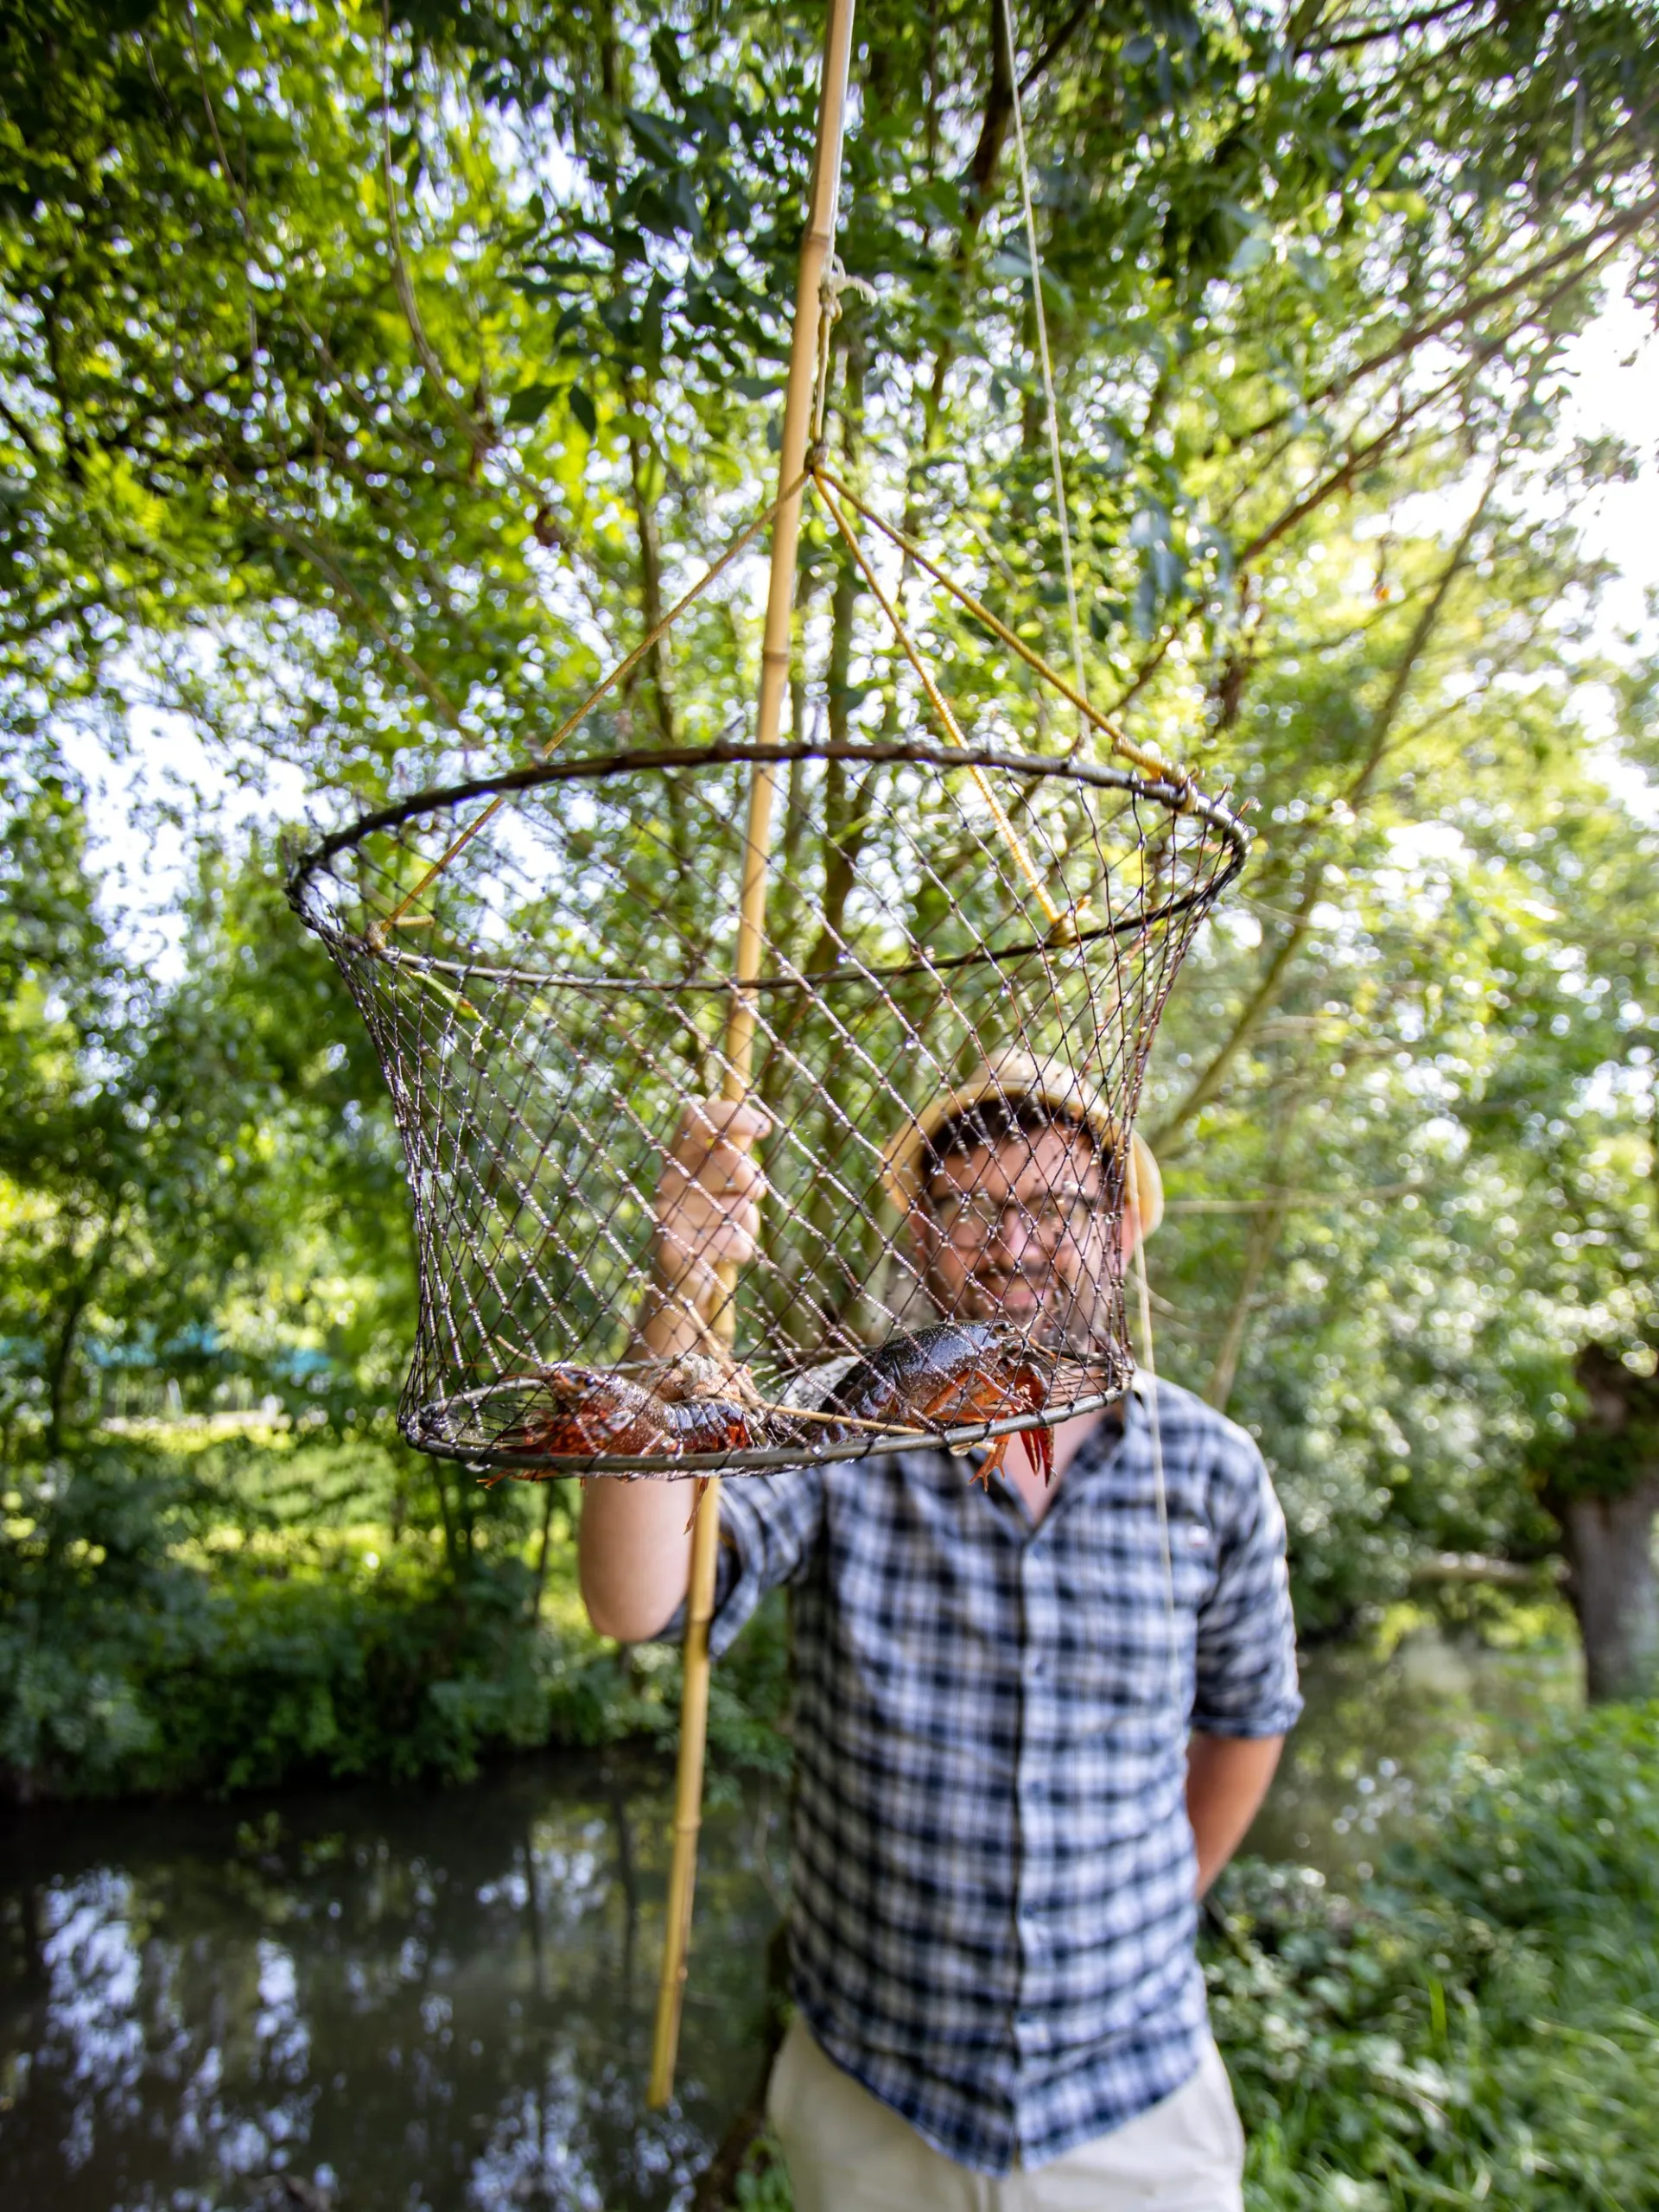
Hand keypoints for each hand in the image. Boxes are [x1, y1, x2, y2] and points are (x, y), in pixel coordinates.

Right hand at [651, 1097, 770, 1322]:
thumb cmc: (710, 1218)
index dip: (732, 1116)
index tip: (764, 1128)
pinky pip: (735, 1243)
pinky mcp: (674, 1249)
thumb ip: (736, 1153)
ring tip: (730, 1228)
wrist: (679, 1275)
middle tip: (754, 1191)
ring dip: (747, 1220)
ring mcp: (668, 1213)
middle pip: (727, 1159)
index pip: (695, 1117)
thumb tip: (759, 1125)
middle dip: (752, 1177)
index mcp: (680, 1155)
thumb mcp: (724, 1181)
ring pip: (738, 1207)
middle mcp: (669, 1179)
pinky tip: (723, 1253)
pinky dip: (740, 1249)